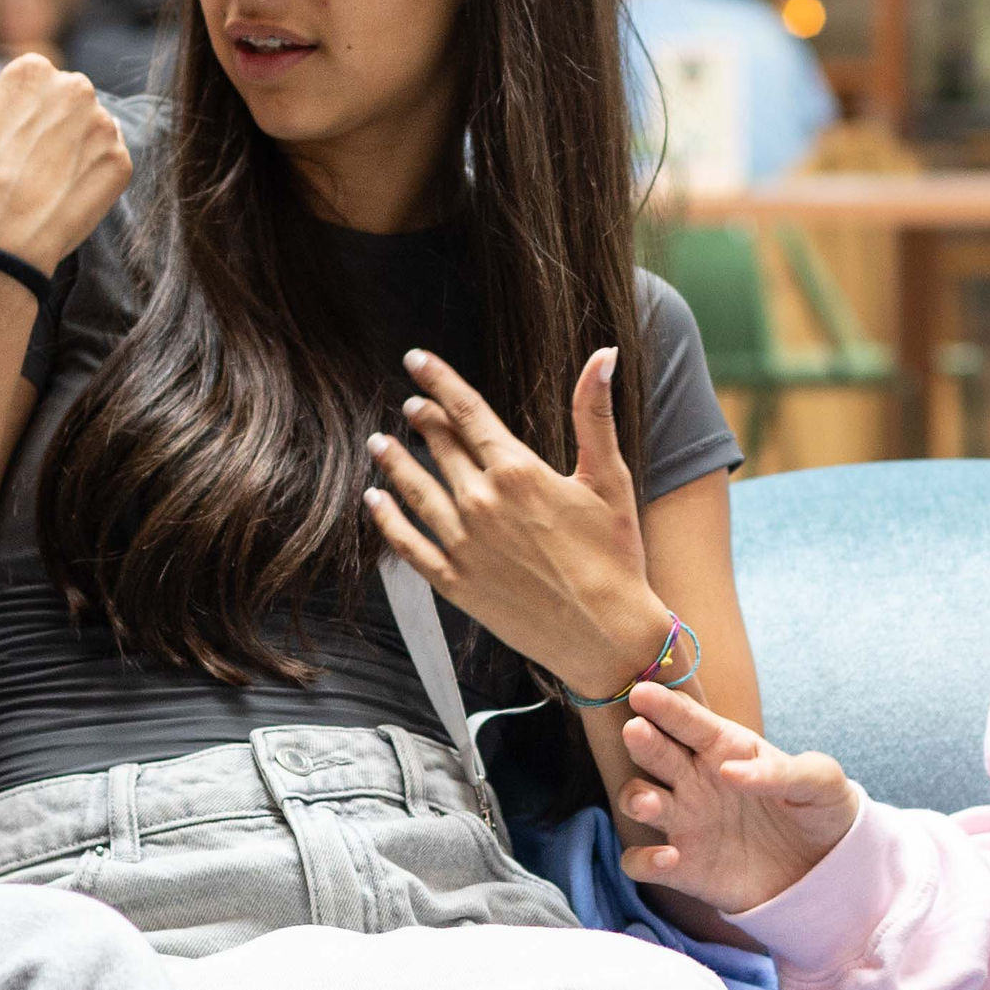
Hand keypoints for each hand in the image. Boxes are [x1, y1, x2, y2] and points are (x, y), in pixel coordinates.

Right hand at [0, 0, 129, 271]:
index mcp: (33, 68)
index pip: (30, 87)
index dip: (9, 122)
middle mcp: (76, 87)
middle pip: (61, 107)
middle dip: (43, 132)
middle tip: (14, 170)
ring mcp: (103, 126)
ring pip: (86, 132)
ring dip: (68, 153)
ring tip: (37, 185)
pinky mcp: (122, 164)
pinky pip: (108, 163)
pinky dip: (89, 179)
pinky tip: (60, 196)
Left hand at [362, 349, 668, 699]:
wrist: (606, 635)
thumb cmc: (615, 556)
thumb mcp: (610, 477)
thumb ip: (595, 412)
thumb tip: (604, 354)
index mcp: (516, 470)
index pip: (466, 411)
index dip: (438, 381)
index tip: (415, 360)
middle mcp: (481, 502)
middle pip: (440, 447)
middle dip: (423, 420)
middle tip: (409, 406)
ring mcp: (463, 544)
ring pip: (415, 490)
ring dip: (395, 463)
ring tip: (378, 443)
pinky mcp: (455, 582)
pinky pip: (408, 545)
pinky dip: (387, 521)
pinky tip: (374, 502)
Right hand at [612, 683, 861, 912]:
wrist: (828, 868)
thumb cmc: (820, 809)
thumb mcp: (820, 781)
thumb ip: (781, 771)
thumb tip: (731, 771)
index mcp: (724, 747)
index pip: (688, 719)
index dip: (664, 705)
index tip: (643, 693)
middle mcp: (694, 780)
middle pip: (654, 752)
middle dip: (641, 740)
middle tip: (636, 730)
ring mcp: (684, 822)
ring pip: (638, 799)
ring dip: (635, 798)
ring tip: (649, 803)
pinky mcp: (681, 866)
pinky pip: (642, 861)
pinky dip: (643, 860)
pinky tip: (668, 858)